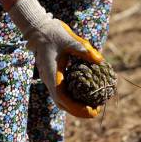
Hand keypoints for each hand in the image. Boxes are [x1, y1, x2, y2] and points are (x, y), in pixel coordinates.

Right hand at [9, 0, 103, 118]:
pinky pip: (62, 94)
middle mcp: (49, 81)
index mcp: (52, 74)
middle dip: (79, 111)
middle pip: (62, 104)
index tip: (91, 111)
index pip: (62, 98)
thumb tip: (100, 60)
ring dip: (75, 107)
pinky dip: (73, 100)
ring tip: (92, 108)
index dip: (77, 108)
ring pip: (61, 101)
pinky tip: (85, 98)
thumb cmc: (54, 33)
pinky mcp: (53, 78)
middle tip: (96, 112)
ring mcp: (50, 80)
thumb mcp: (71, 40)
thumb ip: (85, 50)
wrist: (39, 29)